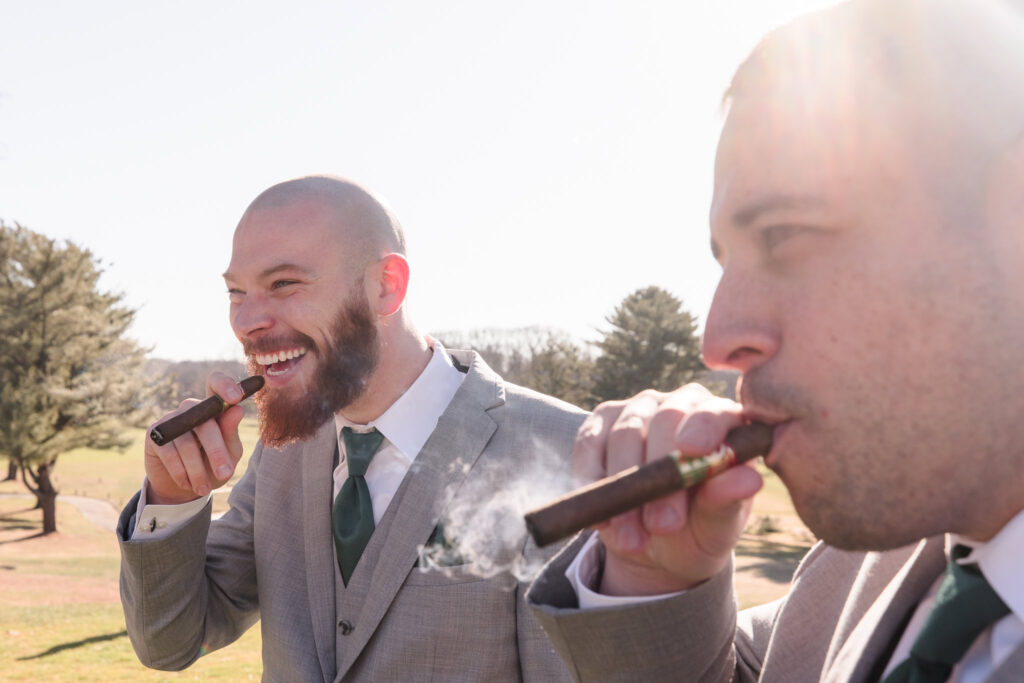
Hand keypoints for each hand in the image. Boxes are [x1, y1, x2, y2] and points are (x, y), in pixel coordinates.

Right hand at [143, 372, 247, 504]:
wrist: (185, 487)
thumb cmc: (212, 465)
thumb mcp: (229, 453)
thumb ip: (231, 433)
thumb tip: (237, 409)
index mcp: (213, 407)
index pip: (215, 383)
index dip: (224, 385)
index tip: (235, 398)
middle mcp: (191, 408)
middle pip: (205, 423)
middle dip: (217, 451)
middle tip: (225, 473)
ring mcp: (171, 419)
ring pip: (187, 443)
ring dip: (197, 469)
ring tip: (203, 488)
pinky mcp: (155, 434)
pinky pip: (169, 452)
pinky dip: (181, 472)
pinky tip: (187, 483)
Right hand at [573, 384, 762, 595]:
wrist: (655, 546)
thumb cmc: (698, 528)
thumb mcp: (717, 526)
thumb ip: (728, 501)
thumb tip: (750, 480)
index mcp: (722, 420)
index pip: (714, 411)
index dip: (703, 428)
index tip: (691, 453)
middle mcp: (679, 405)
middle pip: (666, 418)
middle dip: (660, 473)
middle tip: (663, 526)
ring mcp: (637, 410)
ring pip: (625, 433)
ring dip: (625, 489)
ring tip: (632, 539)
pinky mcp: (599, 426)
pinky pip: (589, 444)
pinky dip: (591, 481)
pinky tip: (601, 520)